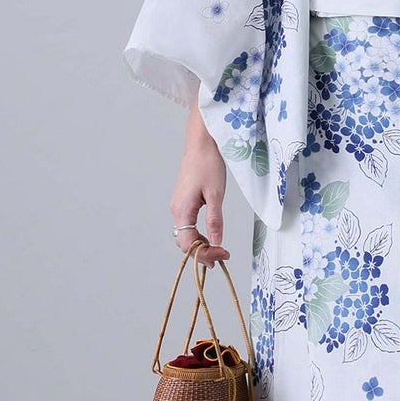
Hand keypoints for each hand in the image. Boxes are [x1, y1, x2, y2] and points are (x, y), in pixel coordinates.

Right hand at [170, 123, 229, 267]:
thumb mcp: (216, 194)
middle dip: (202, 253)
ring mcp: (178, 206)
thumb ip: (215, 220)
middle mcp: (176, 210)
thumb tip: (217, 242)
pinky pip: (187, 225)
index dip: (204, 254)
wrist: (201, 144)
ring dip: (200, 245)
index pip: (188, 243)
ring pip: (185, 235)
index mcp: (182, 209)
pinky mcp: (183, 202)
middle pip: (184, 242)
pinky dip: (198, 234)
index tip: (222, 255)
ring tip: (219, 249)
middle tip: (222, 256)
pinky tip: (211, 235)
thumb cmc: (209, 164)